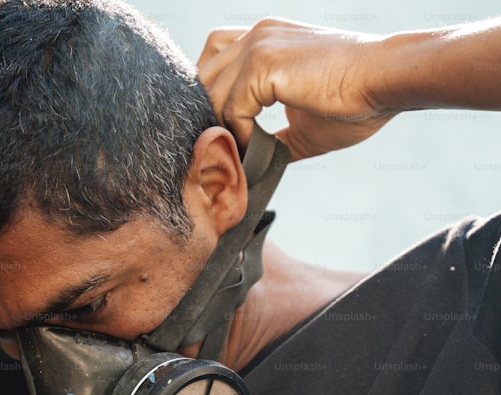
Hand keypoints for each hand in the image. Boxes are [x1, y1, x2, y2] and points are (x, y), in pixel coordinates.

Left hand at [197, 18, 396, 160]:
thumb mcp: (300, 121)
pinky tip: (260, 146)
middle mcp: (255, 35)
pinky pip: (231, 107)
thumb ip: (269, 135)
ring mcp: (257, 45)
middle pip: (201, 77)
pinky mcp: (263, 64)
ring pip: (210, 94)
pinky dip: (240, 133)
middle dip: (208, 116)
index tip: (226, 133)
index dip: (212, 98)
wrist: (386, 80)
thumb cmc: (356, 100)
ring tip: (244, 151)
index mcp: (263, 40)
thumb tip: (252, 165)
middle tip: (226, 148)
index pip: (212, 61)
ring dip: (221, 129)